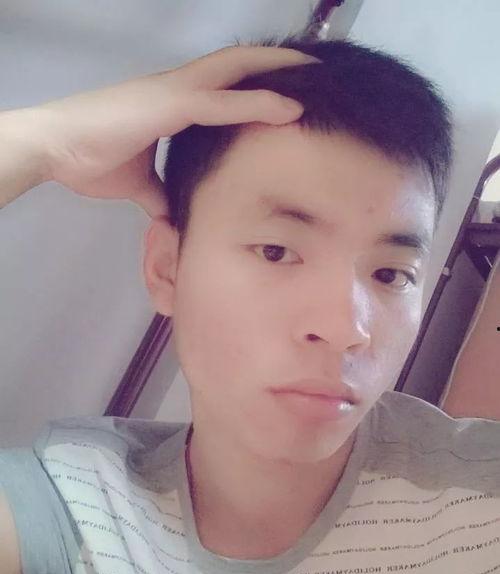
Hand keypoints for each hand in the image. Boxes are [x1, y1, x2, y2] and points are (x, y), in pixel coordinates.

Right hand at [30, 46, 316, 216]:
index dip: (255, 81)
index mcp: (171, 102)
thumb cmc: (89, 159)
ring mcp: (173, 92)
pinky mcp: (168, 105)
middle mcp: (177, 89)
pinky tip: (290, 108)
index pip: (223, 83)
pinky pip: (222, 101)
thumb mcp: (135, 183)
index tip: (287, 88)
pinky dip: (258, 103)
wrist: (54, 148)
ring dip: (278, 71)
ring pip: (236, 71)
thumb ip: (158, 193)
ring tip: (316, 74)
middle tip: (315, 68)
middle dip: (276, 63)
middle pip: (237, 64)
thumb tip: (172, 214)